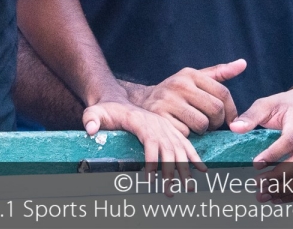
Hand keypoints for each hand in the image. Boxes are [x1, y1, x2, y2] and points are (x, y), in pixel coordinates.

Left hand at [82, 97, 204, 181]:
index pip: (150, 142)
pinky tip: (203, 171)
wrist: (118, 100)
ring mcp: (166, 128)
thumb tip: (90, 130)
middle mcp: (158, 124)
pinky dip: (195, 158)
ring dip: (185, 169)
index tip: (150, 179)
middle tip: (169, 192)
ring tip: (188, 188)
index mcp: (141, 122)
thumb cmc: (107, 109)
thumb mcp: (95, 110)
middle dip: (171, 172)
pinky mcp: (170, 131)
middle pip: (168, 149)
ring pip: (180, 150)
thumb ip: (91, 118)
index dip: (152, 160)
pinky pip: (186, 145)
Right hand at [132, 60, 245, 135]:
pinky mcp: (159, 116)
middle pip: (215, 110)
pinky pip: (186, 133)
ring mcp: (167, 100)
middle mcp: (179, 84)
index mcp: (190, 74)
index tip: (230, 120)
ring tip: (194, 125)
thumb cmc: (177, 92)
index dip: (231, 111)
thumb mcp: (195, 79)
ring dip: (202, 130)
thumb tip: (243, 63)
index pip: (223, 93)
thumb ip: (219, 73)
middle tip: (210, 124)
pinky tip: (180, 128)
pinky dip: (186, 134)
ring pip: (202, 124)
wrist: (141, 101)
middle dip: (217, 122)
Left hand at [230, 86, 292, 197]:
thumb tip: (234, 128)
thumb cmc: (287, 105)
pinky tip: (280, 198)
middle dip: (279, 176)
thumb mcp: (268, 103)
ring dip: (287, 189)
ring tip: (265, 196)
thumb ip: (251, 116)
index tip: (256, 164)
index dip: (274, 154)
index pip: (289, 140)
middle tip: (258, 184)